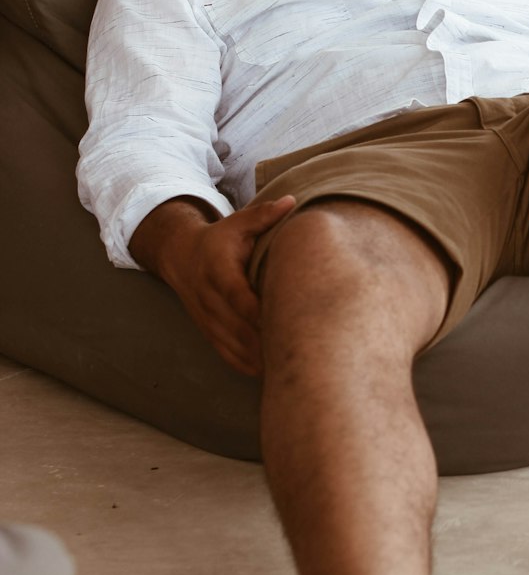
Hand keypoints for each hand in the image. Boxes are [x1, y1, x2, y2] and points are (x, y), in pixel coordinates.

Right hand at [159, 196, 296, 374]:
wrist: (182, 258)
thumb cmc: (220, 239)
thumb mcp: (238, 223)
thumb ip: (264, 216)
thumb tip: (292, 201)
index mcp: (219, 270)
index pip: (239, 296)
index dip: (261, 312)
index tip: (288, 320)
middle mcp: (209, 298)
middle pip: (239, 328)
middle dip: (267, 341)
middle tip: (300, 350)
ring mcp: (207, 319)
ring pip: (234, 347)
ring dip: (261, 358)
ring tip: (292, 365)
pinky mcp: (209, 333)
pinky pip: (228, 355)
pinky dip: (250, 365)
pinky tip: (273, 373)